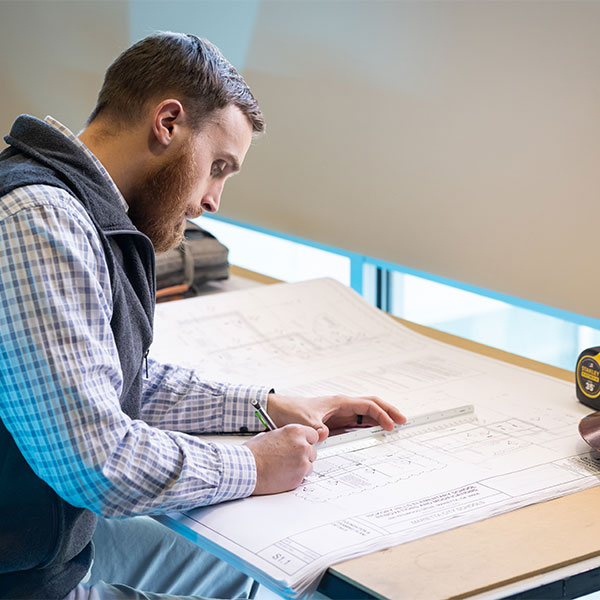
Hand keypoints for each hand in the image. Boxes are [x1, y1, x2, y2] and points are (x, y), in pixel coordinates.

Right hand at [244, 424, 317, 494]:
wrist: (247, 468)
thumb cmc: (255, 452)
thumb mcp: (271, 435)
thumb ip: (286, 437)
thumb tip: (292, 441)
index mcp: (296, 431)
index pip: (313, 435)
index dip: (306, 441)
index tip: (302, 445)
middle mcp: (302, 445)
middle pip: (312, 451)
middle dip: (303, 455)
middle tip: (290, 459)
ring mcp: (302, 462)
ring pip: (309, 465)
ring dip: (300, 467)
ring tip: (284, 467)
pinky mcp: (299, 476)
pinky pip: (303, 477)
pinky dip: (296, 477)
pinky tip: (283, 475)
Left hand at [266, 393, 406, 441]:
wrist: (278, 410)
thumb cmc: (291, 411)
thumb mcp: (303, 421)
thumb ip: (315, 428)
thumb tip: (324, 434)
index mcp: (339, 402)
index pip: (367, 405)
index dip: (381, 414)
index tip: (390, 425)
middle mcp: (343, 406)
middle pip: (372, 405)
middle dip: (389, 411)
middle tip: (403, 420)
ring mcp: (341, 413)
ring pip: (367, 413)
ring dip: (382, 418)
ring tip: (396, 426)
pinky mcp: (337, 421)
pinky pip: (358, 422)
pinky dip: (370, 425)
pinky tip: (376, 432)